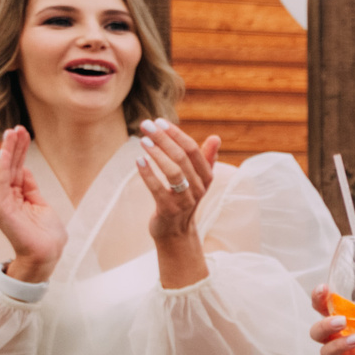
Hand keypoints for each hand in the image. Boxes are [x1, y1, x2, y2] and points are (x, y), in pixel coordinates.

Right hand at [0, 126, 65, 279]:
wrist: (46, 254)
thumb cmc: (45, 234)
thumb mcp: (40, 204)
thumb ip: (29, 187)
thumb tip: (24, 170)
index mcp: (14, 196)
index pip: (15, 168)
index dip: (19, 150)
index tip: (22, 133)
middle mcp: (4, 197)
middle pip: (9, 166)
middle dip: (13, 146)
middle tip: (16, 127)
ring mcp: (0, 203)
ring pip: (3, 170)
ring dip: (7, 151)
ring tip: (11, 133)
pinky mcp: (0, 208)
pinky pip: (0, 182)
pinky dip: (3, 166)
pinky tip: (5, 152)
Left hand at [137, 118, 219, 240]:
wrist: (176, 233)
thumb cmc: (184, 200)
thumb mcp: (197, 180)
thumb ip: (205, 159)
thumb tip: (216, 137)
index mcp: (206, 177)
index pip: (193, 150)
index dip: (176, 134)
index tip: (160, 121)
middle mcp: (198, 188)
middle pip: (182, 158)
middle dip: (163, 139)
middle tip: (146, 125)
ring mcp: (185, 200)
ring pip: (173, 172)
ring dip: (157, 154)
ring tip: (143, 141)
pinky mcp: (169, 210)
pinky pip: (158, 189)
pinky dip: (148, 174)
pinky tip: (139, 160)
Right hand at [311, 285, 354, 354]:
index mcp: (345, 316)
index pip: (322, 306)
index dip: (318, 297)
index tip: (323, 288)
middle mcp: (339, 336)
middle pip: (316, 332)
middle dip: (325, 325)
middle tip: (342, 321)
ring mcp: (345, 354)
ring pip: (327, 353)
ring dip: (339, 345)